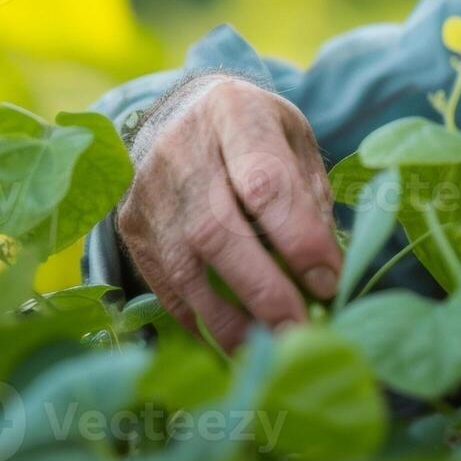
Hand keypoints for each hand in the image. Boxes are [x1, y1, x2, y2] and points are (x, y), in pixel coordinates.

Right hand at [116, 75, 341, 349]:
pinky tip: (231, 342)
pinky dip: (199, 319)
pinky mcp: (131, 225)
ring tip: (269, 349)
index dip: (298, 238)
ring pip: (185, 266)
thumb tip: (323, 273)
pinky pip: (164, 284)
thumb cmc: (255, 130)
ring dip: (229, 320)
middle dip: (264, 291)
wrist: (182, 111)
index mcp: (233, 113)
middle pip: (217, 230)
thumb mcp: (294, 138)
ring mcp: (148, 190)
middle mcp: (180, 149)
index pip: (265, 183)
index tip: (328, 281)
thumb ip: (310, 195)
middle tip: (300, 334)